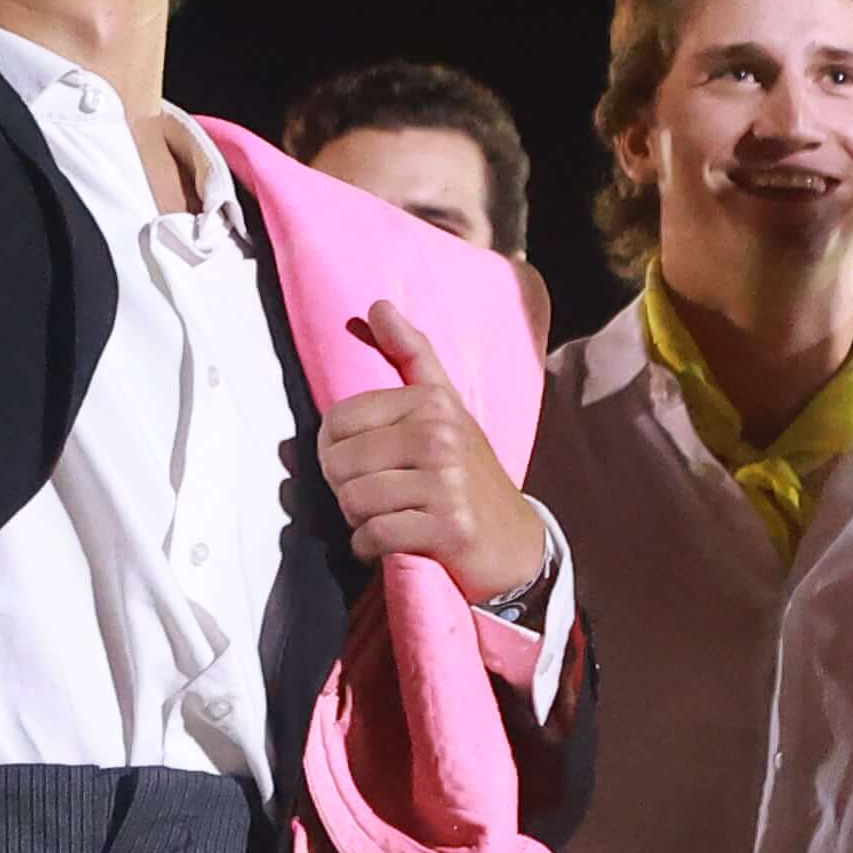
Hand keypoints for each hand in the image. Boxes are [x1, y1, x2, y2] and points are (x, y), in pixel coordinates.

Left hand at [317, 305, 554, 602]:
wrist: (515, 542)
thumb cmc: (469, 473)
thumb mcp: (446, 408)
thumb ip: (412, 356)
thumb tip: (377, 304)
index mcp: (432, 403)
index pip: (337, 421)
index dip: (338, 450)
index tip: (368, 463)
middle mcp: (441, 436)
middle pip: (339, 463)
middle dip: (347, 489)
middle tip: (379, 496)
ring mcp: (448, 483)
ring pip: (353, 501)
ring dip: (359, 520)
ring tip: (388, 517)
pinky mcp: (448, 529)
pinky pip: (374, 536)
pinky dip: (370, 547)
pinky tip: (391, 544)